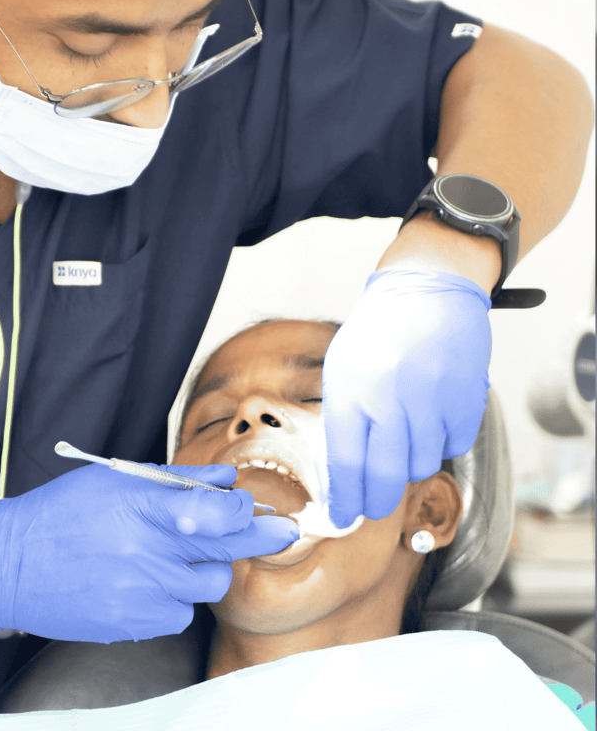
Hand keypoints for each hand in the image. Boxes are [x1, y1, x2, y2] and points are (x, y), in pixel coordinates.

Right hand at [0, 464, 297, 642]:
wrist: (5, 565)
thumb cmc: (56, 516)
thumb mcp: (109, 481)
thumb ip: (172, 480)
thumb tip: (223, 479)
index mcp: (141, 508)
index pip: (221, 512)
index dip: (245, 511)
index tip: (252, 510)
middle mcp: (146, 552)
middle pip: (227, 552)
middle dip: (256, 539)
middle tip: (276, 531)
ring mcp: (140, 592)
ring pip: (208, 587)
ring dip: (200, 571)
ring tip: (168, 557)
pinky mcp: (133, 622)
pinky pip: (180, 615)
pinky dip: (172, 600)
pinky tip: (142, 584)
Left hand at [322, 268, 491, 525]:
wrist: (428, 292)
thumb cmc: (378, 333)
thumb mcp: (342, 370)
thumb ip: (344, 420)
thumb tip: (344, 476)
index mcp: (352, 391)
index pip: (345, 463)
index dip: (345, 498)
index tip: (342, 517)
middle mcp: (391, 399)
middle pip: (386, 476)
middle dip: (376, 501)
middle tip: (372, 508)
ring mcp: (432, 401)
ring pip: (421, 464)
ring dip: (409, 465)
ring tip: (401, 440)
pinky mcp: (466, 401)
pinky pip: (453, 446)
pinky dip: (440, 444)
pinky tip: (430, 420)